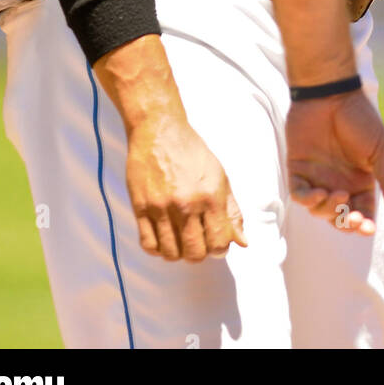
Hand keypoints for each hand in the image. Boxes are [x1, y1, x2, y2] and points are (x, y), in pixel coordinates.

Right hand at [125, 115, 246, 262]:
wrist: (159, 131)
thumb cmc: (192, 152)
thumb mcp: (220, 176)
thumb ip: (232, 211)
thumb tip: (242, 242)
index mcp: (210, 196)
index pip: (218, 242)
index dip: (220, 249)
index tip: (216, 243)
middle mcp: (186, 204)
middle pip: (194, 253)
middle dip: (199, 253)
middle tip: (198, 242)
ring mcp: (161, 207)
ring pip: (171, 253)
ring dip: (178, 253)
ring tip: (180, 240)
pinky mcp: (141, 207)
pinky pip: (148, 244)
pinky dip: (157, 249)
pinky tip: (164, 238)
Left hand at [287, 91, 383, 233]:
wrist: (332, 95)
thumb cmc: (359, 118)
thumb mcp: (381, 149)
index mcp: (360, 180)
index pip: (362, 212)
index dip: (364, 224)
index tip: (368, 228)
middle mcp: (339, 182)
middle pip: (340, 217)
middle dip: (346, 224)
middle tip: (352, 218)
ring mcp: (318, 176)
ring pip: (319, 210)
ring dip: (329, 210)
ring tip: (338, 195)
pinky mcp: (298, 169)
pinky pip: (299, 194)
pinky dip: (308, 200)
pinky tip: (319, 193)